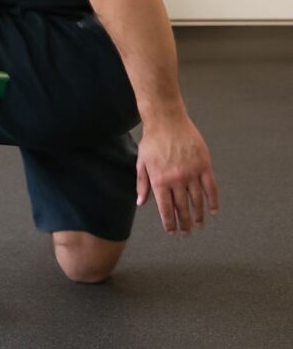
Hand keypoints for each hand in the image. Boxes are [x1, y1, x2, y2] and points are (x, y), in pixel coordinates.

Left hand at [136, 113, 218, 235]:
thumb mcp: (142, 162)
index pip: (166, 208)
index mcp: (160, 180)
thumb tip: (141, 203)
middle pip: (182, 208)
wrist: (166, 120)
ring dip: (198, 215)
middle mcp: (176, 179)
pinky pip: (211, 187)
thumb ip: (142, 184)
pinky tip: (213, 211)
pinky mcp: (204, 165)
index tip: (172, 232)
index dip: (169, 223)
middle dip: (184, 223)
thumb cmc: (152, 140)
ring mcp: (191, 173)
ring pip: (197, 201)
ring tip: (199, 225)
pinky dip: (213, 201)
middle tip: (187, 233)